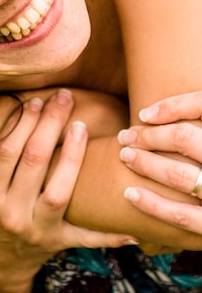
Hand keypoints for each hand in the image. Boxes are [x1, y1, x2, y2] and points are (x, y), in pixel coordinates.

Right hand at [0, 90, 137, 291]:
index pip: (5, 153)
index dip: (22, 123)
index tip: (35, 100)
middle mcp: (10, 213)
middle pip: (34, 162)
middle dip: (50, 124)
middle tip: (64, 97)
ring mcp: (35, 230)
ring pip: (60, 191)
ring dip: (73, 156)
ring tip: (81, 126)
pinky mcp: (56, 244)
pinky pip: (85, 236)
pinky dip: (108, 231)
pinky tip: (128, 222)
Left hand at [117, 91, 201, 232]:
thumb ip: (198, 114)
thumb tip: (156, 114)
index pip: (201, 105)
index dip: (171, 107)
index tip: (143, 114)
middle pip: (183, 138)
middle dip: (149, 135)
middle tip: (126, 135)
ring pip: (179, 174)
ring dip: (145, 163)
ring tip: (125, 155)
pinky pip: (183, 215)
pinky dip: (153, 204)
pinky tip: (130, 193)